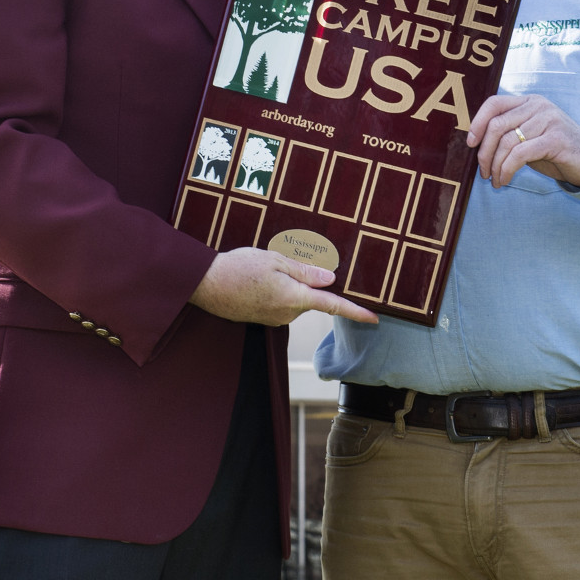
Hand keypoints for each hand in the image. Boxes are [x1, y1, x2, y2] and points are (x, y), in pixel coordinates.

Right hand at [189, 246, 373, 326]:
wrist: (204, 284)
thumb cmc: (237, 268)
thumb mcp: (274, 260)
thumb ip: (304, 271)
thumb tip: (330, 279)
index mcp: (295, 297)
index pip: (333, 305)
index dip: (356, 312)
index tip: (375, 319)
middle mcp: (288, 313)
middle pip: (310, 298)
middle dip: (303, 282)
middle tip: (279, 263)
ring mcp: (274, 318)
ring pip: (293, 300)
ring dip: (286, 286)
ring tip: (259, 271)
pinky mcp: (262, 319)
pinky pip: (278, 304)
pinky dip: (272, 292)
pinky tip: (253, 282)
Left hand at [465, 92, 579, 189]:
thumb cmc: (554, 151)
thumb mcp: (528, 136)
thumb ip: (508, 133)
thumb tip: (474, 144)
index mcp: (530, 101)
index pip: (494, 103)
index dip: (477, 122)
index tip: (469, 143)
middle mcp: (539, 106)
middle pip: (496, 126)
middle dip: (484, 152)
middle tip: (483, 172)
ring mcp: (549, 121)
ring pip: (507, 142)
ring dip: (495, 166)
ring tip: (494, 180)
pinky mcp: (556, 139)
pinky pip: (520, 154)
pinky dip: (507, 169)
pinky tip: (505, 180)